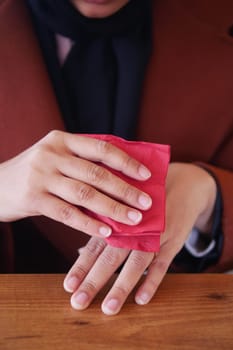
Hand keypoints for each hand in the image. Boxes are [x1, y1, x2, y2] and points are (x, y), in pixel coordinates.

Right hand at [0, 130, 151, 236]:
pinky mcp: (33, 198)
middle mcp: (52, 154)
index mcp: (62, 140)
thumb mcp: (56, 157)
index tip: (146, 175)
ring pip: (85, 194)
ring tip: (133, 219)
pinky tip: (106, 231)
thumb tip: (122, 177)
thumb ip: (83, 161)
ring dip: (112, 208)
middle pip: (96, 173)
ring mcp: (41, 176)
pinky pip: (67, 213)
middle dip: (125, 190)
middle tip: (146, 203)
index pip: (102, 148)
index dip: (126, 162)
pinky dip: (89, 223)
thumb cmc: (35, 172)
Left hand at [63, 162, 216, 314]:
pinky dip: (153, 280)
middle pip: (111, 257)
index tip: (68, 286)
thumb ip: (104, 227)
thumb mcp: (124, 205)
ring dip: (121, 286)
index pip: (95, 246)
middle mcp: (132, 228)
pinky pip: (163, 263)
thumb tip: (79, 252)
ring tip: (109, 308)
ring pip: (135, 263)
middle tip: (79, 302)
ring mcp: (154, 234)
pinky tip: (141, 299)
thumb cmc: (145, 199)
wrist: (184, 184)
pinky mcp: (173, 239)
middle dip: (94, 281)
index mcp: (117, 220)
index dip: (81, 266)